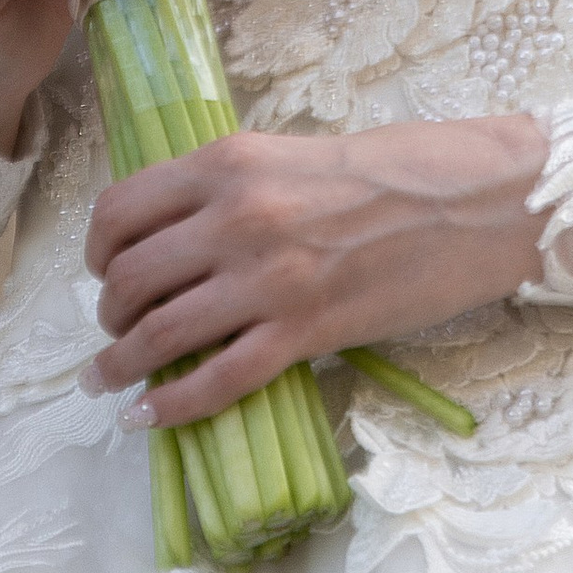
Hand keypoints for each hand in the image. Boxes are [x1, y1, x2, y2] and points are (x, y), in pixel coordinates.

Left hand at [83, 113, 550, 425]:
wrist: (476, 200)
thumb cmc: (393, 172)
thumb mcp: (290, 155)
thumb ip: (229, 187)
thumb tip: (172, 234)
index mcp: (227, 163)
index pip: (119, 210)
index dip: (96, 251)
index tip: (102, 272)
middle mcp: (236, 217)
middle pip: (129, 277)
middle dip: (107, 313)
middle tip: (114, 330)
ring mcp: (270, 278)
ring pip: (159, 333)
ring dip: (119, 364)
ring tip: (106, 381)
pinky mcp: (307, 331)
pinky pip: (218, 380)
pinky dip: (171, 406)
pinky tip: (148, 417)